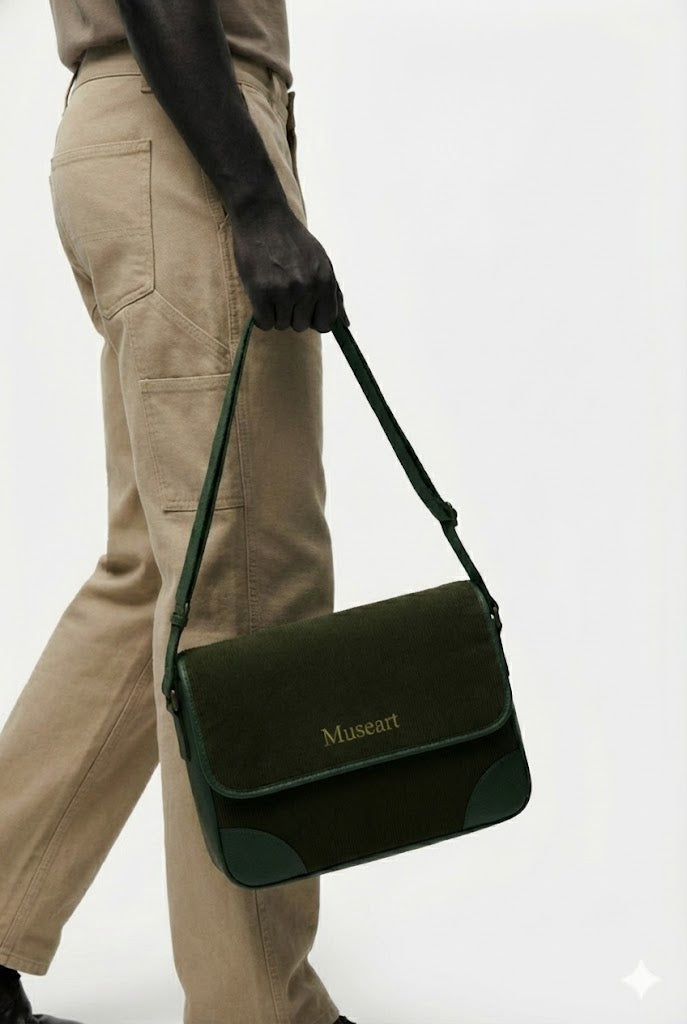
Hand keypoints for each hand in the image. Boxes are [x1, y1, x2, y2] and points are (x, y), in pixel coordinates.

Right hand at [229, 203, 349, 332]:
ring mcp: (284, 291)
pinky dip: (261, 315)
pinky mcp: (261, 292)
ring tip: (272, 288)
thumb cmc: (292, 241)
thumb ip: (335, 294)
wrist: (263, 217)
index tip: (304, 308)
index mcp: (325, 281)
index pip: (326, 323)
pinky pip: (264, 323)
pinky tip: (261, 296)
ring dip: (276, 313)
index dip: (313, 318)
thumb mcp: (321, 262)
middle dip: (293, 314)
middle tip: (283, 291)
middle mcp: (308, 288)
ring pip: (282, 325)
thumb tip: (345, 325)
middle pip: (302, 326)